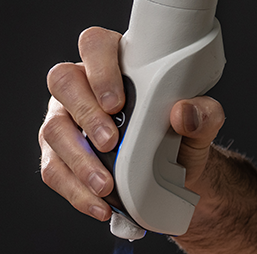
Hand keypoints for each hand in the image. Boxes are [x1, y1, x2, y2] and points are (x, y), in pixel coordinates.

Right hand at [39, 27, 225, 222]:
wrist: (174, 182)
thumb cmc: (179, 140)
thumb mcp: (202, 127)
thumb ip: (203, 115)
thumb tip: (185, 113)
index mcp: (116, 65)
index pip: (96, 46)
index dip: (100, 70)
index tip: (116, 102)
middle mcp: (83, 87)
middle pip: (63, 82)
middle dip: (86, 115)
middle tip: (111, 143)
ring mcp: (65, 121)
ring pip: (53, 130)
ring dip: (79, 161)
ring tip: (106, 185)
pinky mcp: (58, 156)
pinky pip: (54, 170)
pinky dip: (76, 192)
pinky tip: (99, 204)